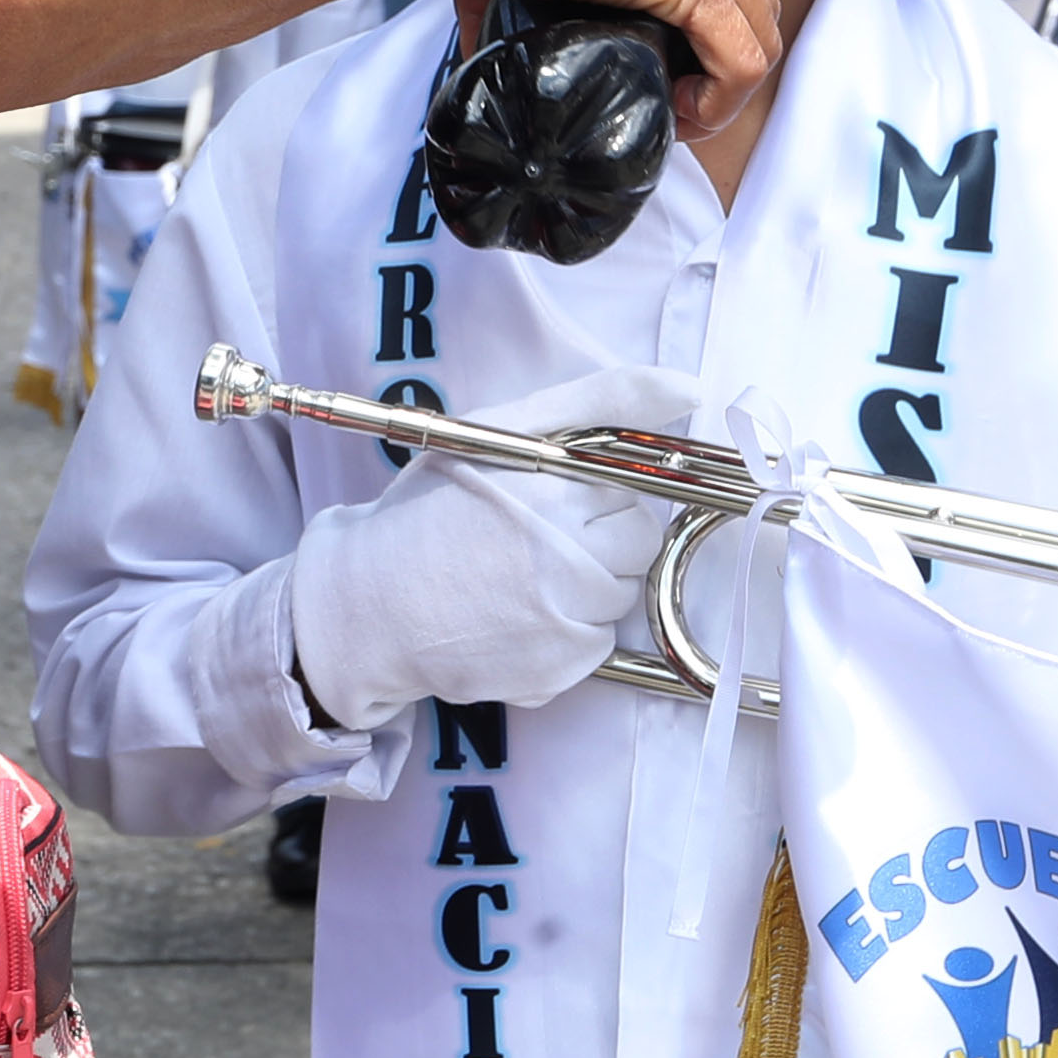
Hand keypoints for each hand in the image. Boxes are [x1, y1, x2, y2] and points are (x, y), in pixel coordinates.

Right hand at [287, 366, 701, 729]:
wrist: (368, 607)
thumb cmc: (428, 512)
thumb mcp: (497, 430)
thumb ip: (596, 401)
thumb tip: (689, 390)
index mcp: (553, 488)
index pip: (630, 486)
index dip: (591, 491)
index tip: (553, 500)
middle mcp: (566, 553)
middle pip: (639, 540)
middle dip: (602, 538)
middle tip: (539, 540)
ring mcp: (565, 616)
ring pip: (625, 592)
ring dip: (589, 586)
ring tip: (522, 580)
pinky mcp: (560, 667)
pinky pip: (601, 642)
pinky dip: (570, 633)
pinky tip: (519, 620)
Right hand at [457, 0, 778, 138]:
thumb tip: (481, 34)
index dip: (712, 16)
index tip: (672, 52)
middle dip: (725, 53)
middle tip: (676, 89)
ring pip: (760, 33)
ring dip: (725, 85)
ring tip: (677, 107)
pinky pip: (741, 63)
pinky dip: (719, 103)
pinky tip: (682, 114)